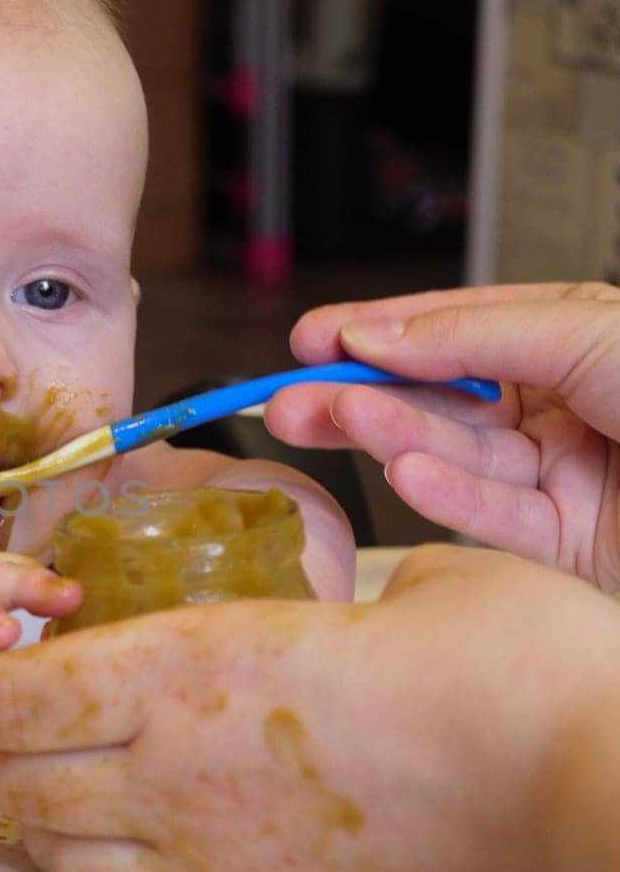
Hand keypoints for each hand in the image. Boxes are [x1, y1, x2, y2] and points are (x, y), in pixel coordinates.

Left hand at [0, 545, 619, 871]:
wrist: (587, 792)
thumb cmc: (513, 673)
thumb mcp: (426, 583)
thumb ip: (367, 591)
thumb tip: (380, 601)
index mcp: (200, 664)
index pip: (21, 692)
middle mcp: (185, 767)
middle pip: (19, 777)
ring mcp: (224, 848)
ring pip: (64, 850)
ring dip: (30, 809)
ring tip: (35, 772)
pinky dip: (102, 864)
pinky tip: (126, 833)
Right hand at [266, 282, 619, 588]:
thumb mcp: (582, 331)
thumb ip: (471, 336)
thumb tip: (375, 337)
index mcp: (561, 338)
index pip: (448, 330)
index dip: (376, 333)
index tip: (311, 341)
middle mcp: (556, 404)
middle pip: (435, 401)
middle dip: (360, 397)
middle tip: (290, 403)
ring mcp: (557, 473)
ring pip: (455, 457)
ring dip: (393, 438)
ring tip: (338, 420)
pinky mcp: (566, 540)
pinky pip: (495, 518)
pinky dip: (446, 499)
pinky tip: (404, 476)